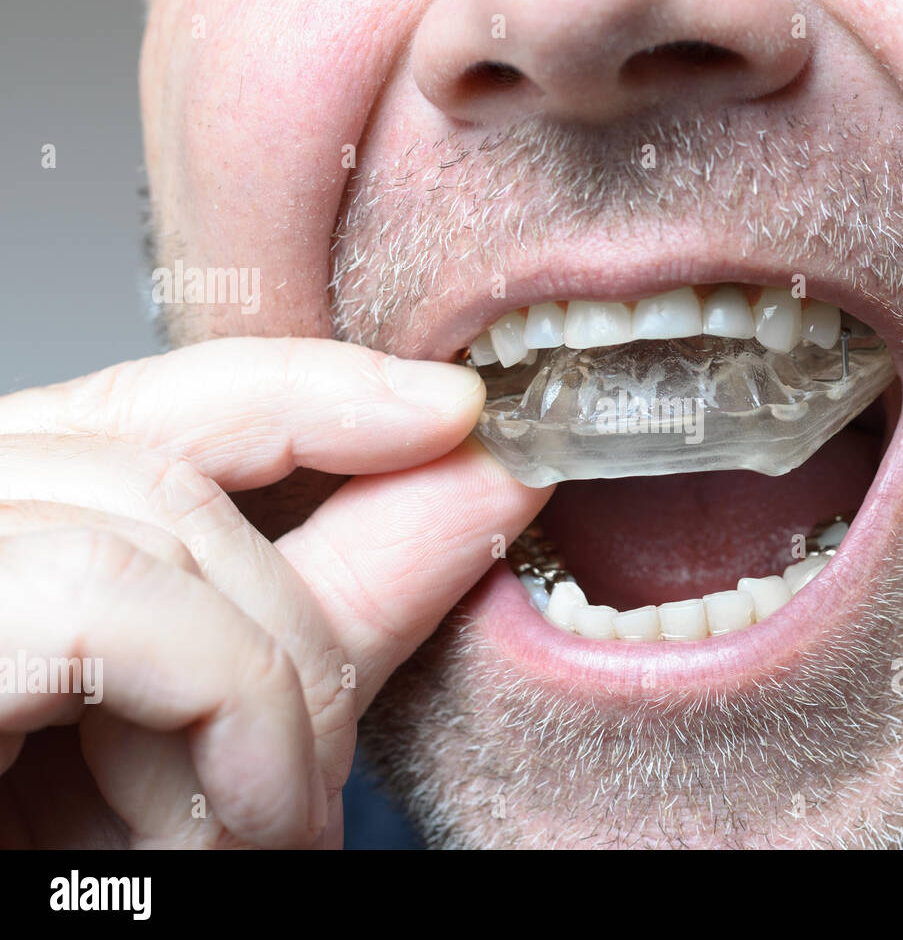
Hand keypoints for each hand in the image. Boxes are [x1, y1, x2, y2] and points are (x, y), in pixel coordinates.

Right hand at [0, 337, 548, 847]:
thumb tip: (481, 481)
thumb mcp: (213, 731)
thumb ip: (340, 596)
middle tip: (323, 770)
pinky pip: (107, 599)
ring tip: (269, 821)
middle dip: (298, 615)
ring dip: (267, 688)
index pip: (159, 400)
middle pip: (165, 463)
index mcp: (5, 543)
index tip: (452, 411)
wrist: (26, 916)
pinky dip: (223, 704)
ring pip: (151, 528)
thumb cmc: (74, 864)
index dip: (314, 389)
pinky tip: (242, 820)